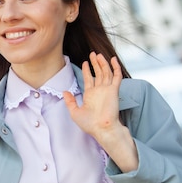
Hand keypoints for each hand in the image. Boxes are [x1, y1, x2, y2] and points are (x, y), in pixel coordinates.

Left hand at [64, 52, 137, 171]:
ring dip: (103, 63)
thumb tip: (65, 92)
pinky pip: (116, 76)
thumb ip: (70, 101)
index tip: (85, 62)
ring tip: (98, 54)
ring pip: (106, 72)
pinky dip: (115, 67)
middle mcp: (99, 91)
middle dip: (95, 63)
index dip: (87, 70)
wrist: (102, 129)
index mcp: (90, 95)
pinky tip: (113, 60)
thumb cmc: (89, 124)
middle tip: (92, 53)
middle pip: (98, 73)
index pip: (89, 78)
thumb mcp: (75, 112)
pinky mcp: (114, 90)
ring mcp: (107, 90)